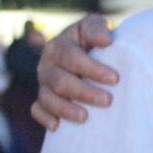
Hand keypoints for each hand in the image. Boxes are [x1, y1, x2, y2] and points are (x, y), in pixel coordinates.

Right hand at [30, 15, 117, 130]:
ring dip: (66, 109)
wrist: (86, 52)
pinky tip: (57, 126)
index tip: (114, 79)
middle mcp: (46, 65)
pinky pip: (37, 110)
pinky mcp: (42, 99)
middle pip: (60, 81)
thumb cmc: (92, 39)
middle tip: (107, 101)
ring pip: (47, 98)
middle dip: (84, 92)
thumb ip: (97, 28)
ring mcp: (43, 84)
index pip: (71, 58)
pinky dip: (44, 118)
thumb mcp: (94, 26)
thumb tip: (105, 41)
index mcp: (57, 46)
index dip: (92, 69)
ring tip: (85, 118)